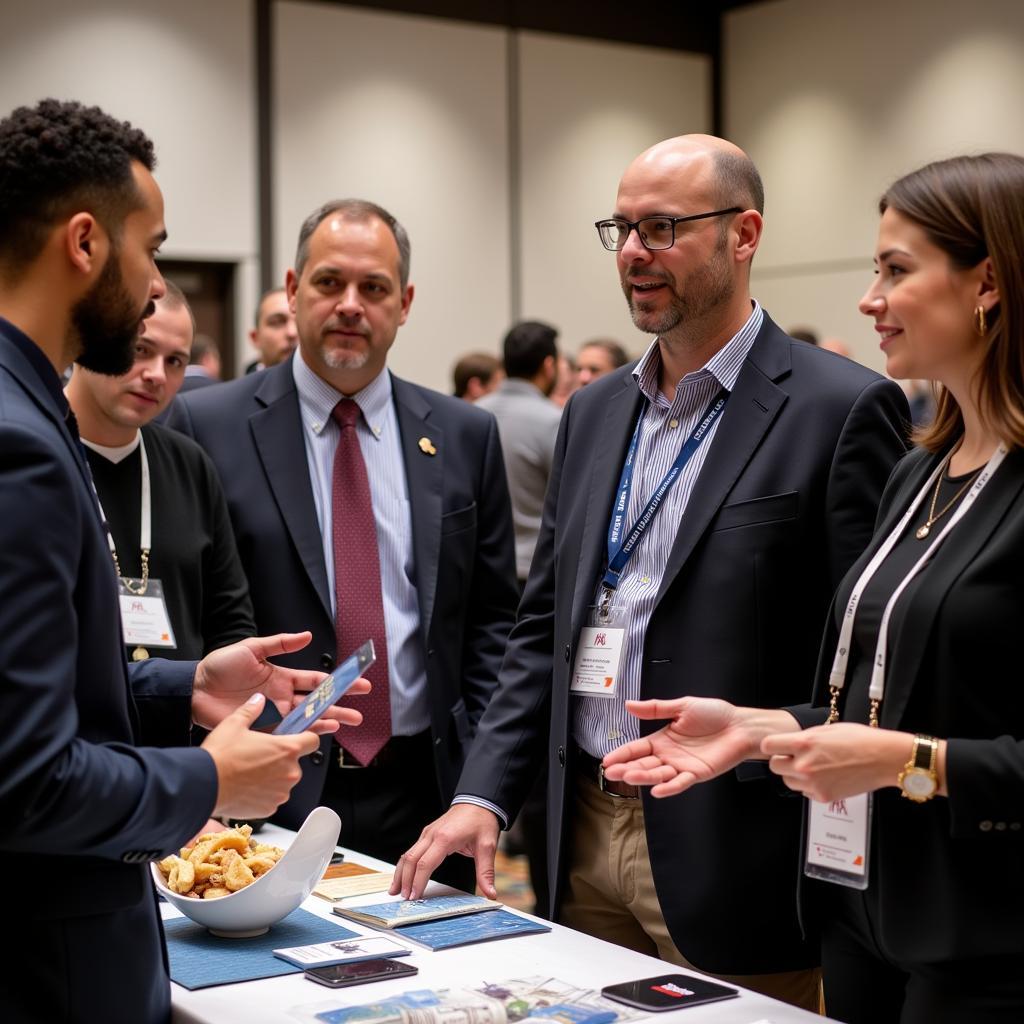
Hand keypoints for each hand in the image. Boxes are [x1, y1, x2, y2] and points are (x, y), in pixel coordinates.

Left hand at [191, 631, 368, 731]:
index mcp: (282, 677)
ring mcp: (274, 713)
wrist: (195, 689)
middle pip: (318, 702)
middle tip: (360, 709)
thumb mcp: (251, 648)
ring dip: (328, 720)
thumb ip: (280, 643)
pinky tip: (321, 732)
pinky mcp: (262, 727)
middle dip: (340, 705)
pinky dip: (305, 732)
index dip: (337, 680)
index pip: (316, 680)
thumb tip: (307, 636)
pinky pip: (287, 732)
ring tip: (348, 722)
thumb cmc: (220, 667)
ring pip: (308, 718)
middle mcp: (282, 697)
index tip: (357, 680)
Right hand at [202, 694, 322, 818]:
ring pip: (284, 781)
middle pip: (295, 762)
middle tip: (261, 756)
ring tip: (250, 772)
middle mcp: (289, 772)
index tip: (296, 738)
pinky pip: (273, 798)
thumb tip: (258, 700)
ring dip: (273, 777)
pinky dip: (264, 794)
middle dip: (282, 759)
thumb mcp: (235, 724)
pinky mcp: (270, 808)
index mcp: (286, 749)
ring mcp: (281, 792)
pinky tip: (247, 787)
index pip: (312, 740)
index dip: (305, 738)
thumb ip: (252, 710)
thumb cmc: (219, 756)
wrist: (203, 786)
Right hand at [389, 804, 499, 900]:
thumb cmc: (482, 821)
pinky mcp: (427, 834)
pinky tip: (403, 875)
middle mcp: (432, 835)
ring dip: (400, 873)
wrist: (479, 801)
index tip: (414, 897)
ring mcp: (428, 833)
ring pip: (407, 854)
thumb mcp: (487, 846)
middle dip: (405, 880)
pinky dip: (405, 864)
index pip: (425, 864)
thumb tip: (490, 894)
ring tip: (395, 890)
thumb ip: (485, 872)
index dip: (418, 882)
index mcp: (445, 838)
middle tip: (404, 898)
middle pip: (411, 859)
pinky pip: (412, 850)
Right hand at [602, 697, 799, 796]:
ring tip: (628, 777)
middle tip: (611, 773)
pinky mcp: (697, 774)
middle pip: (643, 764)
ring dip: (643, 777)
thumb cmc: (715, 714)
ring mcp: (682, 766)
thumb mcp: (682, 706)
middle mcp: (669, 755)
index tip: (607, 760)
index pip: (637, 749)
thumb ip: (656, 709)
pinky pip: (681, 783)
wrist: (740, 725)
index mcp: (663, 739)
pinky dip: (669, 787)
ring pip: (658, 774)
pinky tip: (656, 790)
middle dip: (626, 769)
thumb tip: (629, 705)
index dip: (622, 754)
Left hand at [761, 723, 913, 801]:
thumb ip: (803, 738)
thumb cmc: (859, 740)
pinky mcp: (823, 797)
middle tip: (795, 757)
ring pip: (788, 781)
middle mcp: (804, 765)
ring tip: (814, 767)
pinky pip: (805, 792)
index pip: (767, 746)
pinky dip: (810, 786)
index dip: (772, 746)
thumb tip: (790, 744)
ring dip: (795, 775)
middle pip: (774, 766)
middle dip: (782, 761)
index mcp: (803, 743)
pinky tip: (825, 776)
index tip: (776, 746)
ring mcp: (813, 783)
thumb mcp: (825, 730)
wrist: (883, 758)